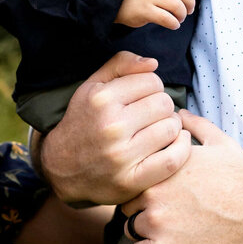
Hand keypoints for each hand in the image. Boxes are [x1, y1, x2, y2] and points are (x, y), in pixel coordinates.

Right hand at [38, 52, 190, 206]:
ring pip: (172, 128)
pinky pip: (172, 159)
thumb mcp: (92, 86)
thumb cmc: (83, 122)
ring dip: (171, 127)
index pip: (152, 80)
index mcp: (101, 99)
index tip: (144, 97)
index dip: (152, 87)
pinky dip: (181, 148)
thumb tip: (153, 63)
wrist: (62, 168)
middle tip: (152, 115)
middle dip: (162, 106)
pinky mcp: (131, 180)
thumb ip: (121, 65)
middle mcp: (111, 126)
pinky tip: (175, 143)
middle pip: (164, 103)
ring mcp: (121, 155)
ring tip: (159, 129)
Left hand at [122, 112, 242, 243]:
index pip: (133, 177)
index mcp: (161, 167)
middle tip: (168, 217)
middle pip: (129, 205)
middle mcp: (153, 192)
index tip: (163, 196)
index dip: (146, 188)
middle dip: (143, 210)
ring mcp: (157, 222)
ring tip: (172, 233)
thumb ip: (196, 126)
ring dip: (146, 232)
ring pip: (131, 229)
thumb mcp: (221, 144)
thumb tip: (180, 112)